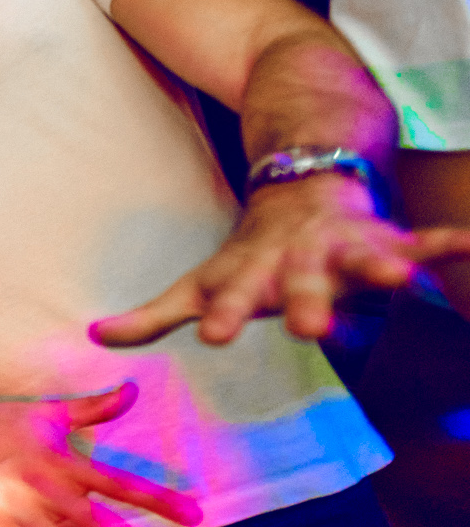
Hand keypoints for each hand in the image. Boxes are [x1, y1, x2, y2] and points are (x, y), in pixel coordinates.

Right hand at [0, 384, 203, 526]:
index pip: (118, 482)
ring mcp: (17, 506)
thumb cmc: (2, 422)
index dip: (155, 498)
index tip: (192, 515)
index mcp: (64, 462)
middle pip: (94, 521)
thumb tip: (131, 390)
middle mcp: (46, 487)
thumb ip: (93, 408)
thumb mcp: (51, 412)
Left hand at [90, 174, 469, 347]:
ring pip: (363, 256)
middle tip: (310, 327)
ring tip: (399, 278)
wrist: (298, 188)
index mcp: (252, 274)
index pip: (234, 298)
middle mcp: (298, 261)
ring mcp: (342, 246)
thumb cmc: (247, 257)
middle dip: (307, 303)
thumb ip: (152, 316)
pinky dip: (447, 243)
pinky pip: (422, 240)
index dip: (226, 315)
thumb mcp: (198, 284)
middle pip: (302, 284)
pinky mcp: (383, 237)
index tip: (219, 337)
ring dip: (379, 265)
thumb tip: (93, 338)